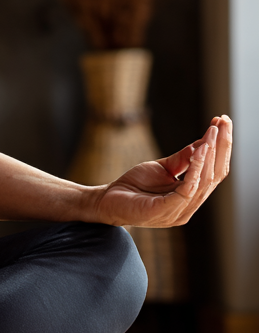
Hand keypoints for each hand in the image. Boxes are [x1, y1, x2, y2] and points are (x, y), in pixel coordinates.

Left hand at [91, 115, 231, 227]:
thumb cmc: (134, 186)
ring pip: (204, 181)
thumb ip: (182, 160)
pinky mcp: (166, 211)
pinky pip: (188, 189)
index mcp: (191, 196)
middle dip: (221, 147)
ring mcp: (180, 211)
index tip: (223, 123)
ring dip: (210, 154)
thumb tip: (203, 143)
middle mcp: (190, 206)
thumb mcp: (161, 168)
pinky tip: (199, 150)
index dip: (221, 148)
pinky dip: (195, 168)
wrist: (107, 201)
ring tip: (213, 132)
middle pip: (215, 175)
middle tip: (225, 122)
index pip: (214, 172)